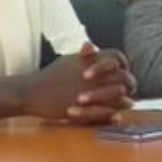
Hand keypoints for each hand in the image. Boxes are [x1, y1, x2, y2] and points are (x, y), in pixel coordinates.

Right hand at [20, 42, 134, 124]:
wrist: (33, 92)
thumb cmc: (50, 76)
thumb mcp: (67, 61)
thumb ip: (83, 56)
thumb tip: (91, 46)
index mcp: (90, 60)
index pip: (116, 57)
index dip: (122, 64)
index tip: (122, 71)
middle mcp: (93, 73)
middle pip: (123, 76)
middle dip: (128, 83)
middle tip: (128, 89)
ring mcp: (90, 90)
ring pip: (119, 95)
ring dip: (124, 100)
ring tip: (127, 103)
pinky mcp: (85, 107)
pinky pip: (107, 111)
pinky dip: (114, 113)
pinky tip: (117, 115)